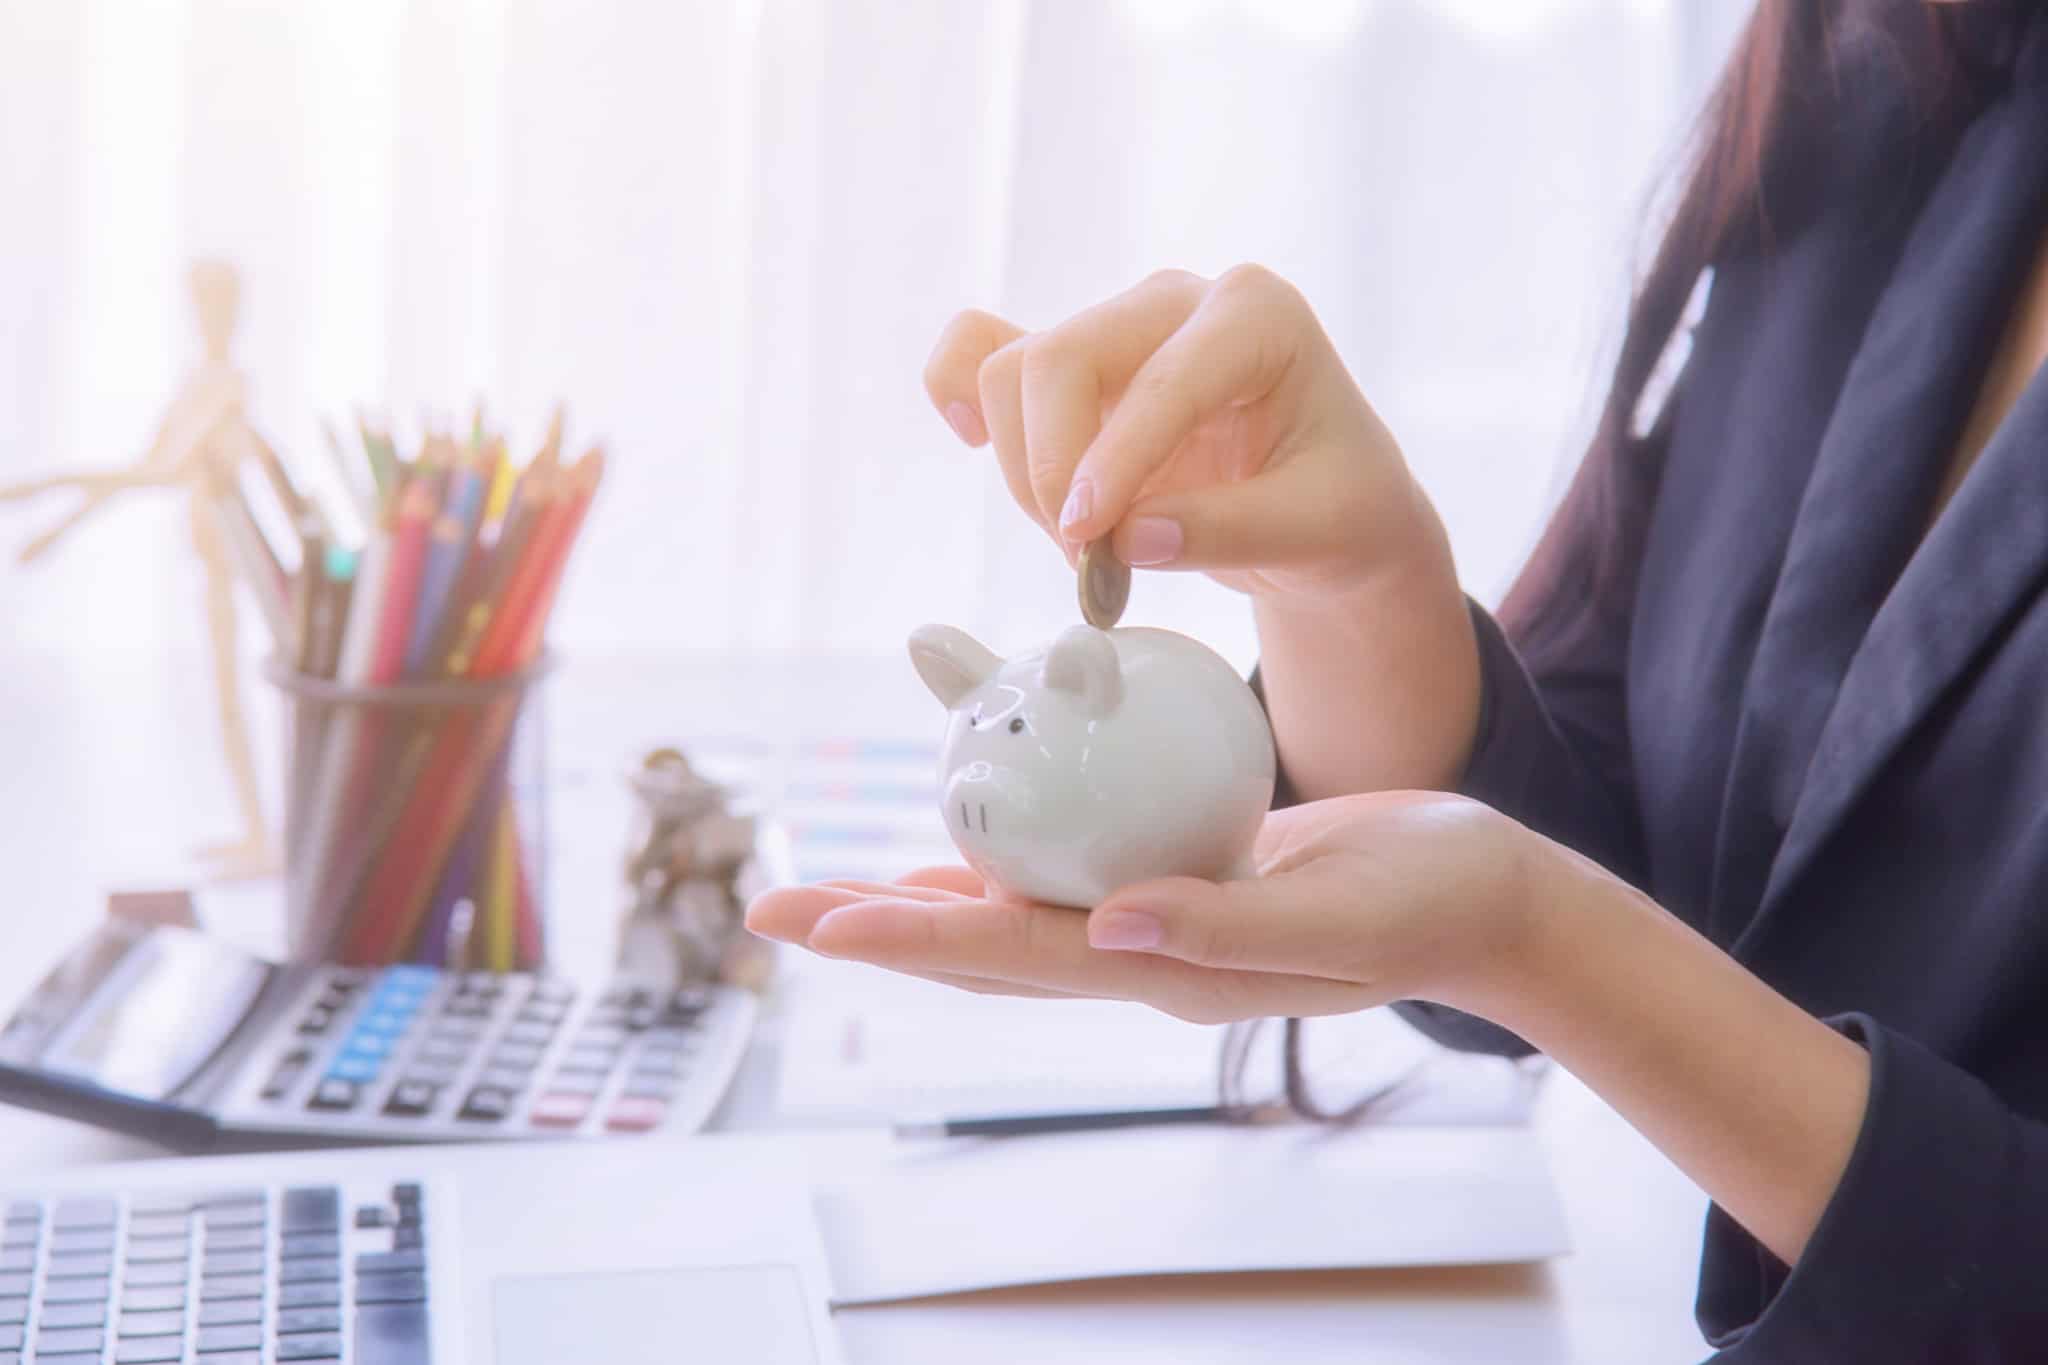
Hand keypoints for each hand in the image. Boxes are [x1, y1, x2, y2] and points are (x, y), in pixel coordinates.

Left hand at [746, 791, 1569, 1026]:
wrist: (1483, 897)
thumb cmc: (1425, 904)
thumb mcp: (1337, 917)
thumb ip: (1225, 927)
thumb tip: (1109, 922)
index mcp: (1165, 970)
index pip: (1014, 955)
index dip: (914, 934)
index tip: (825, 918)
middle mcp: (1140, 951)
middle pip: (981, 941)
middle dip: (877, 925)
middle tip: (773, 905)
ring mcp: (1152, 918)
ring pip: (1012, 906)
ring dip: (919, 888)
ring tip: (835, 881)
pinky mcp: (1174, 874)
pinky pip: (1068, 857)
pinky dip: (1004, 837)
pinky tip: (966, 821)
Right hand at [924, 266, 1452, 606]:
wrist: (1327, 506)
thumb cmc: (1339, 504)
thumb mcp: (1318, 530)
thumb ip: (1230, 530)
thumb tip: (1130, 538)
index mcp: (1257, 315)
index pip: (1166, 377)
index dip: (1118, 460)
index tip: (1089, 539)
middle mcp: (1177, 302)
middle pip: (1062, 357)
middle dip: (1055, 467)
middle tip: (1087, 559)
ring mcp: (1116, 328)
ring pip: (1015, 371)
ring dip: (1027, 471)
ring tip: (1084, 547)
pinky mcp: (1074, 369)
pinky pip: (980, 350)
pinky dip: (957, 389)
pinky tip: (969, 439)